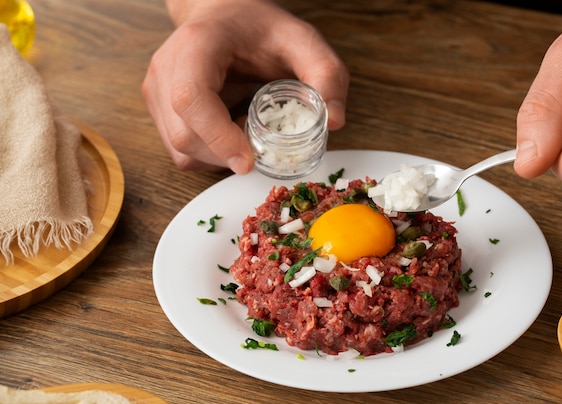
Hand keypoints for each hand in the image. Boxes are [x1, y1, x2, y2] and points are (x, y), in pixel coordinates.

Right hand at [142, 0, 348, 173]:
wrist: (225, 17)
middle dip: (226, 153)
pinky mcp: (159, 111)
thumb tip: (335, 121)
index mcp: (196, 46)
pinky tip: (231, 132)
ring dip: (219, 157)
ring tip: (245, 130)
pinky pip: (181, 152)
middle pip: (184, 134)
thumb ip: (325, 74)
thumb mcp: (302, 40)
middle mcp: (166, 70)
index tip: (248, 160)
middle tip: (260, 143)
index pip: (191, 98)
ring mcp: (157, 92)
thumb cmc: (258, 28)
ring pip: (181, 149)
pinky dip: (210, 155)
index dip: (218, 137)